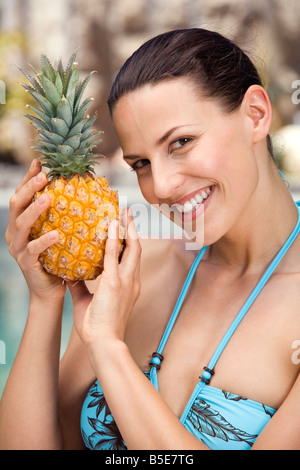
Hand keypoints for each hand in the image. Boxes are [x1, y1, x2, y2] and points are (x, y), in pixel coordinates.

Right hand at [5, 160, 65, 300]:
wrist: (51, 291)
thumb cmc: (56, 260)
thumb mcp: (56, 234)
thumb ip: (60, 217)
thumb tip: (80, 194)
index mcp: (20, 224)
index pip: (22, 196)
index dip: (28, 178)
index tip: (41, 162)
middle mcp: (14, 233)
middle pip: (16, 204)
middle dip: (29, 187)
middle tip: (44, 174)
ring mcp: (17, 248)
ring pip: (21, 224)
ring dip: (34, 209)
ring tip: (48, 197)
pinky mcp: (25, 263)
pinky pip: (33, 249)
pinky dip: (44, 240)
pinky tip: (56, 233)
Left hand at [71, 209, 140, 349]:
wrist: (103, 344)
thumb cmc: (97, 328)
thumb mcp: (86, 302)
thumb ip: (80, 286)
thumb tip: (69, 273)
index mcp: (128, 286)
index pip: (131, 258)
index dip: (129, 241)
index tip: (125, 227)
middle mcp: (132, 280)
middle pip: (136, 248)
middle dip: (132, 229)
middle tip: (126, 212)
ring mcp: (126, 281)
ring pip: (131, 247)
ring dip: (127, 228)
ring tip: (122, 211)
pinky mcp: (115, 283)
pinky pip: (115, 255)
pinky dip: (113, 239)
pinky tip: (110, 225)